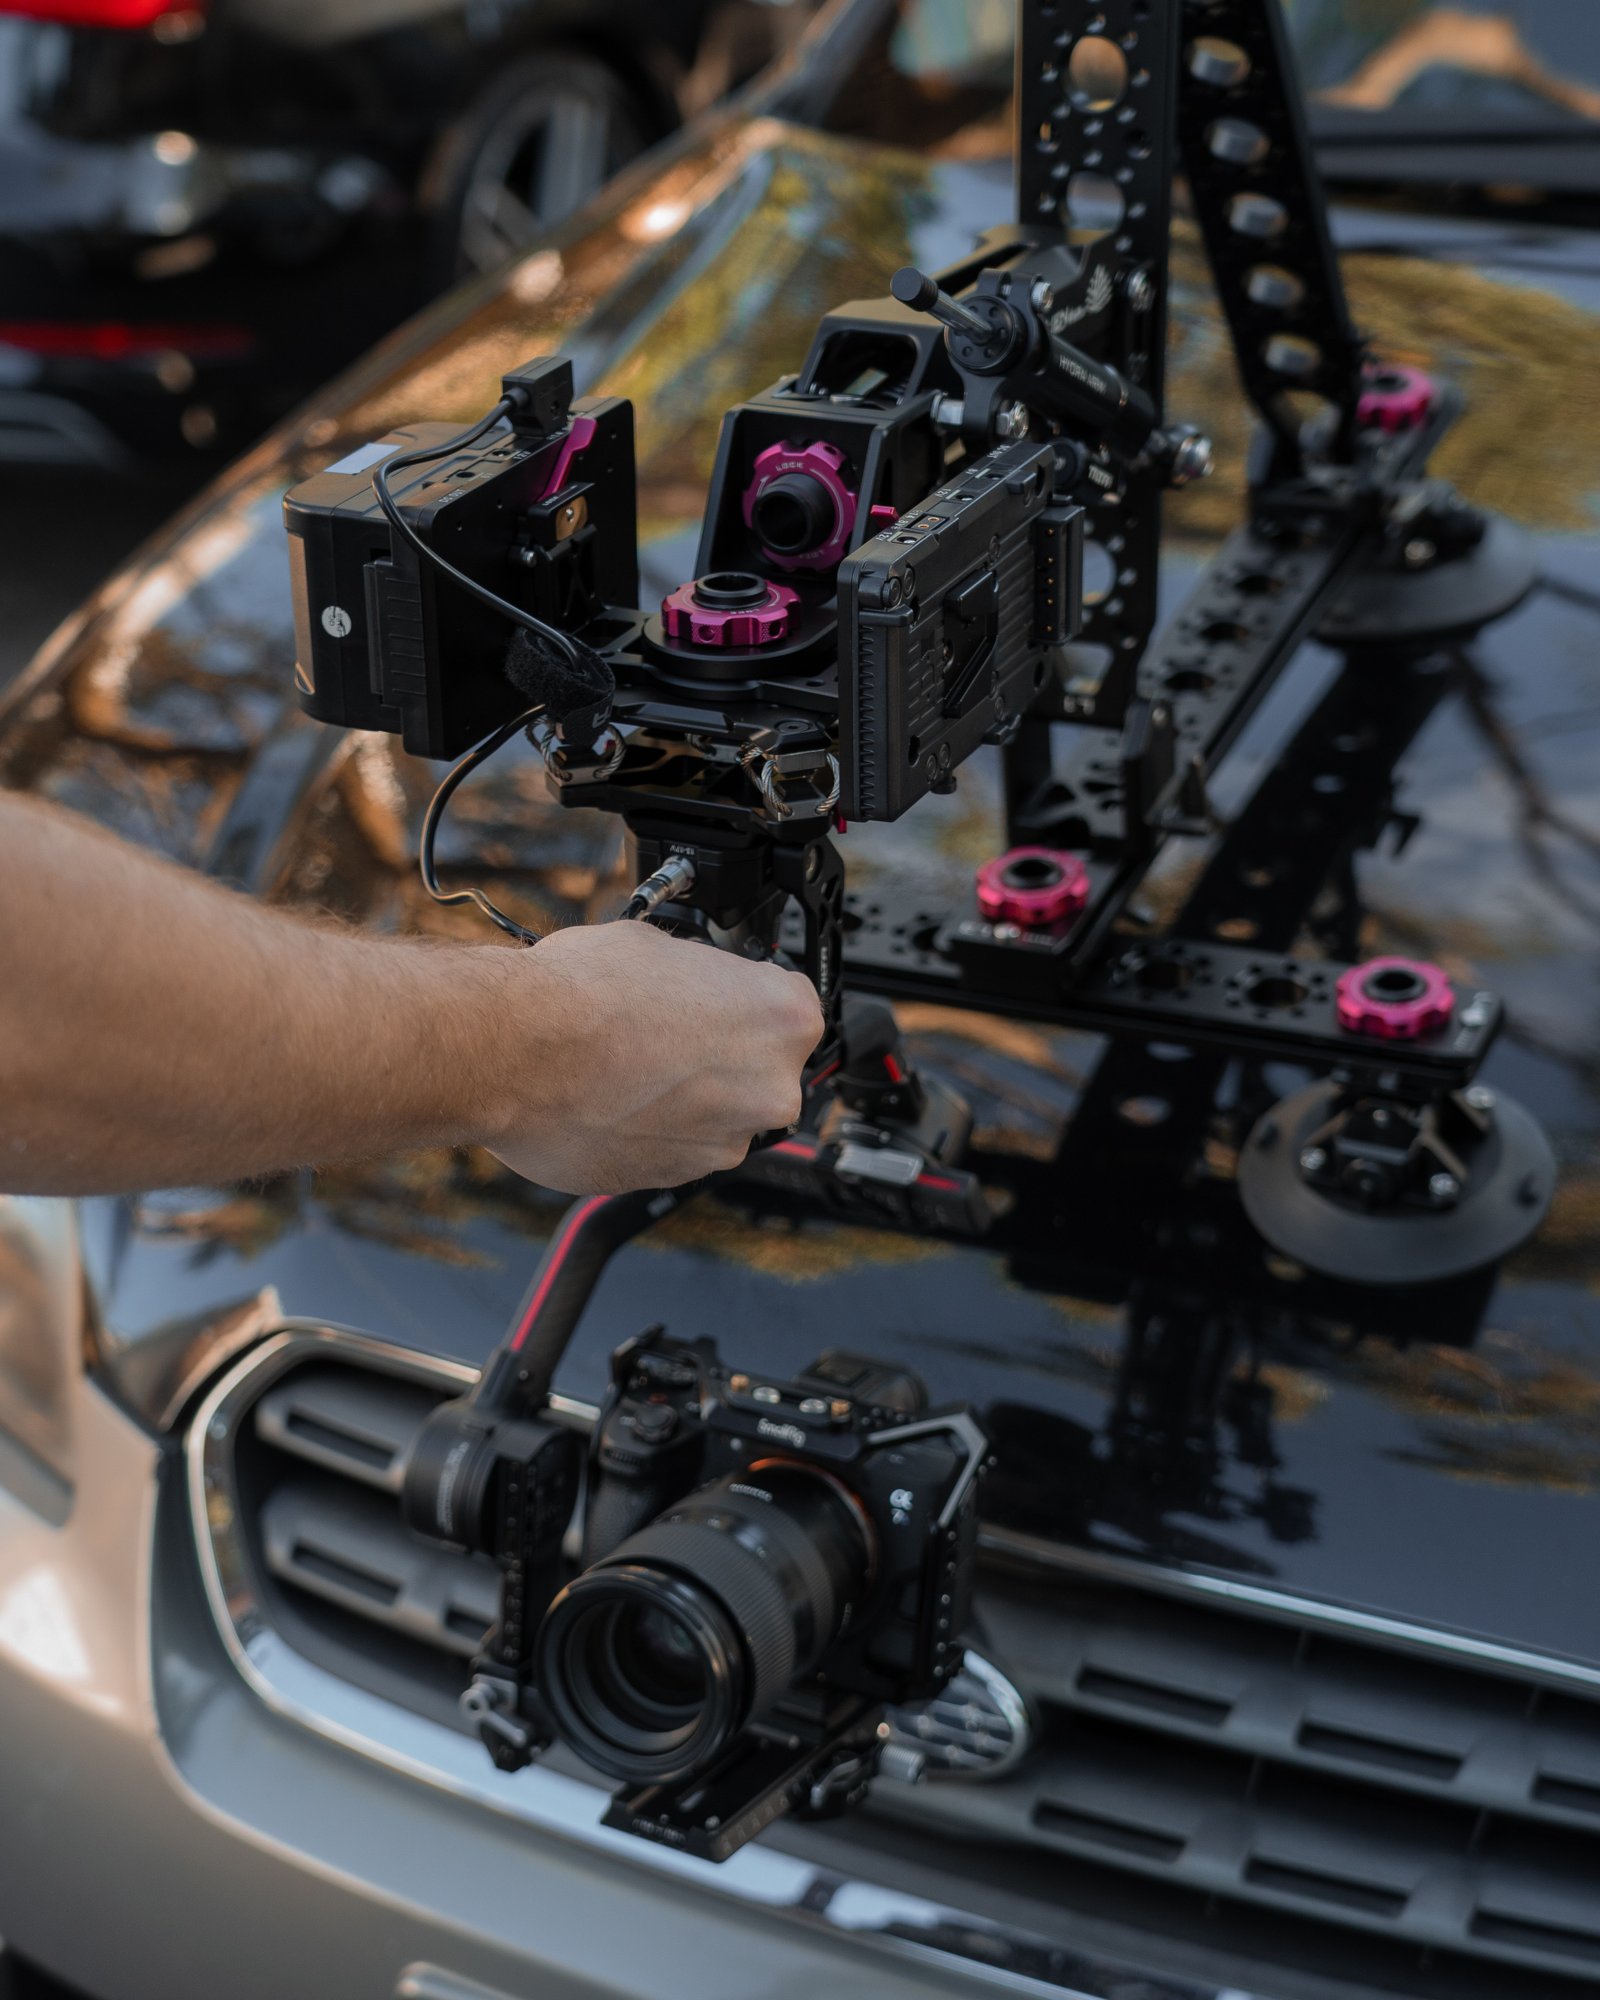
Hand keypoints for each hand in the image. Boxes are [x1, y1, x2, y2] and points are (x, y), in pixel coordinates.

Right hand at [484, 921, 822, 1193]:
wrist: (512, 1052)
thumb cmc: (579, 993)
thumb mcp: (657, 944)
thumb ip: (700, 976)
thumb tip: (691, 983)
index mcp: (783, 1019)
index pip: (791, 1007)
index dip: (746, 1001)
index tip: (719, 1002)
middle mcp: (769, 1089)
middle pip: (761, 1069)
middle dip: (720, 1054)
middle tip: (665, 1030)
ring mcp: (724, 1142)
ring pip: (719, 1114)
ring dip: (686, 1097)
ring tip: (628, 1064)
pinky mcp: (676, 1177)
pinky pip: (677, 1147)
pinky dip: (653, 1129)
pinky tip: (612, 1097)